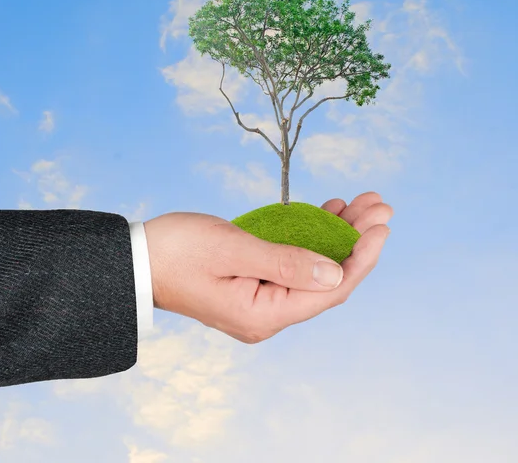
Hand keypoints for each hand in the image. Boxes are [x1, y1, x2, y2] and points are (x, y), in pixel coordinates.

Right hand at [143, 192, 392, 343]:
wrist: (136, 260)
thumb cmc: (176, 251)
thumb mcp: (232, 249)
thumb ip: (286, 262)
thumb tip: (336, 273)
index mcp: (264, 314)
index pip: (329, 290)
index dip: (360, 257)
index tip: (381, 225)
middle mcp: (267, 314)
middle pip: (327, 279)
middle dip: (355, 241)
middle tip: (379, 206)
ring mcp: (260, 300)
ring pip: (313, 269)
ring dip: (337, 235)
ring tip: (360, 203)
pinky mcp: (252, 284)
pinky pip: (293, 263)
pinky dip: (311, 238)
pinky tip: (327, 212)